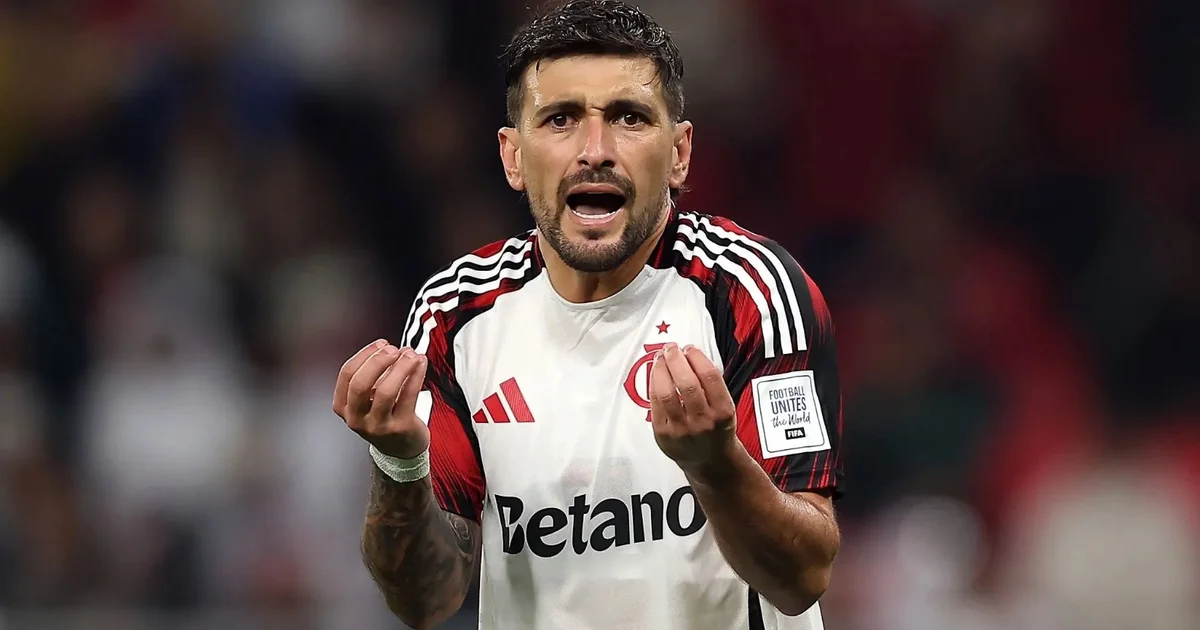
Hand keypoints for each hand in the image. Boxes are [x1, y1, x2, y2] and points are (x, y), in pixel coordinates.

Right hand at [333, 339, 429, 458]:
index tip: (381, 344)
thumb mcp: (368, 399)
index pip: (347, 374)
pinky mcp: (400, 428)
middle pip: (361, 384)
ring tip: (411, 355)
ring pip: (386, 391)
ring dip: (400, 367)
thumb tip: (387, 348)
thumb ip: (372, 374)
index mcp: (344, 406)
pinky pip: (408, 396)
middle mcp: (357, 418)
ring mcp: (378, 426)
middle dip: (378, 361)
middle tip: (394, 349)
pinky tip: (421, 364)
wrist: (400, 448)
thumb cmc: (384, 417)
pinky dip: (416, 375)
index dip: (365, 355)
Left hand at [649, 343, 739, 473]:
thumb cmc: (716, 429)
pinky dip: (654, 384)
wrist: (710, 462)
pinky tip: (656, 374)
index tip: (690, 349)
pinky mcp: (663, 434)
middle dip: (676, 359)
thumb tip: (687, 354)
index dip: (697, 357)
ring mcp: (681, 429)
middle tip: (671, 348)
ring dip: (661, 369)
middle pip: (687, 383)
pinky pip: (655, 403)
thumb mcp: (724, 406)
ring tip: (661, 358)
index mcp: (722, 411)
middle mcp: (703, 421)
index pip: (709, 376)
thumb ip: (710, 383)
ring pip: (666, 393)